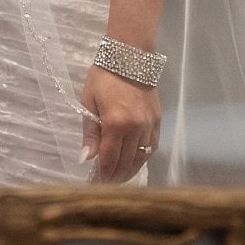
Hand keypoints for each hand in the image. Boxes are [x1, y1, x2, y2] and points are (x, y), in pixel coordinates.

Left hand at [81, 64, 159, 182]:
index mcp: (116, 123)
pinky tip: (134, 163)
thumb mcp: (88, 102)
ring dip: (130, 171)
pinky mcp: (158, 122)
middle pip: (127, 162)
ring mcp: (150, 126)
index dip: (102, 174)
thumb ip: (89, 132)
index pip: (109, 158)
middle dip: (115, 176)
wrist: (130, 58)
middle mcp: (136, 128)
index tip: (95, 184)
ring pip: (142, 158)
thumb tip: (86, 158)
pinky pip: (152, 148)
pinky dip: (142, 158)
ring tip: (118, 179)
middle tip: (105, 185)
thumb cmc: (103, 78)